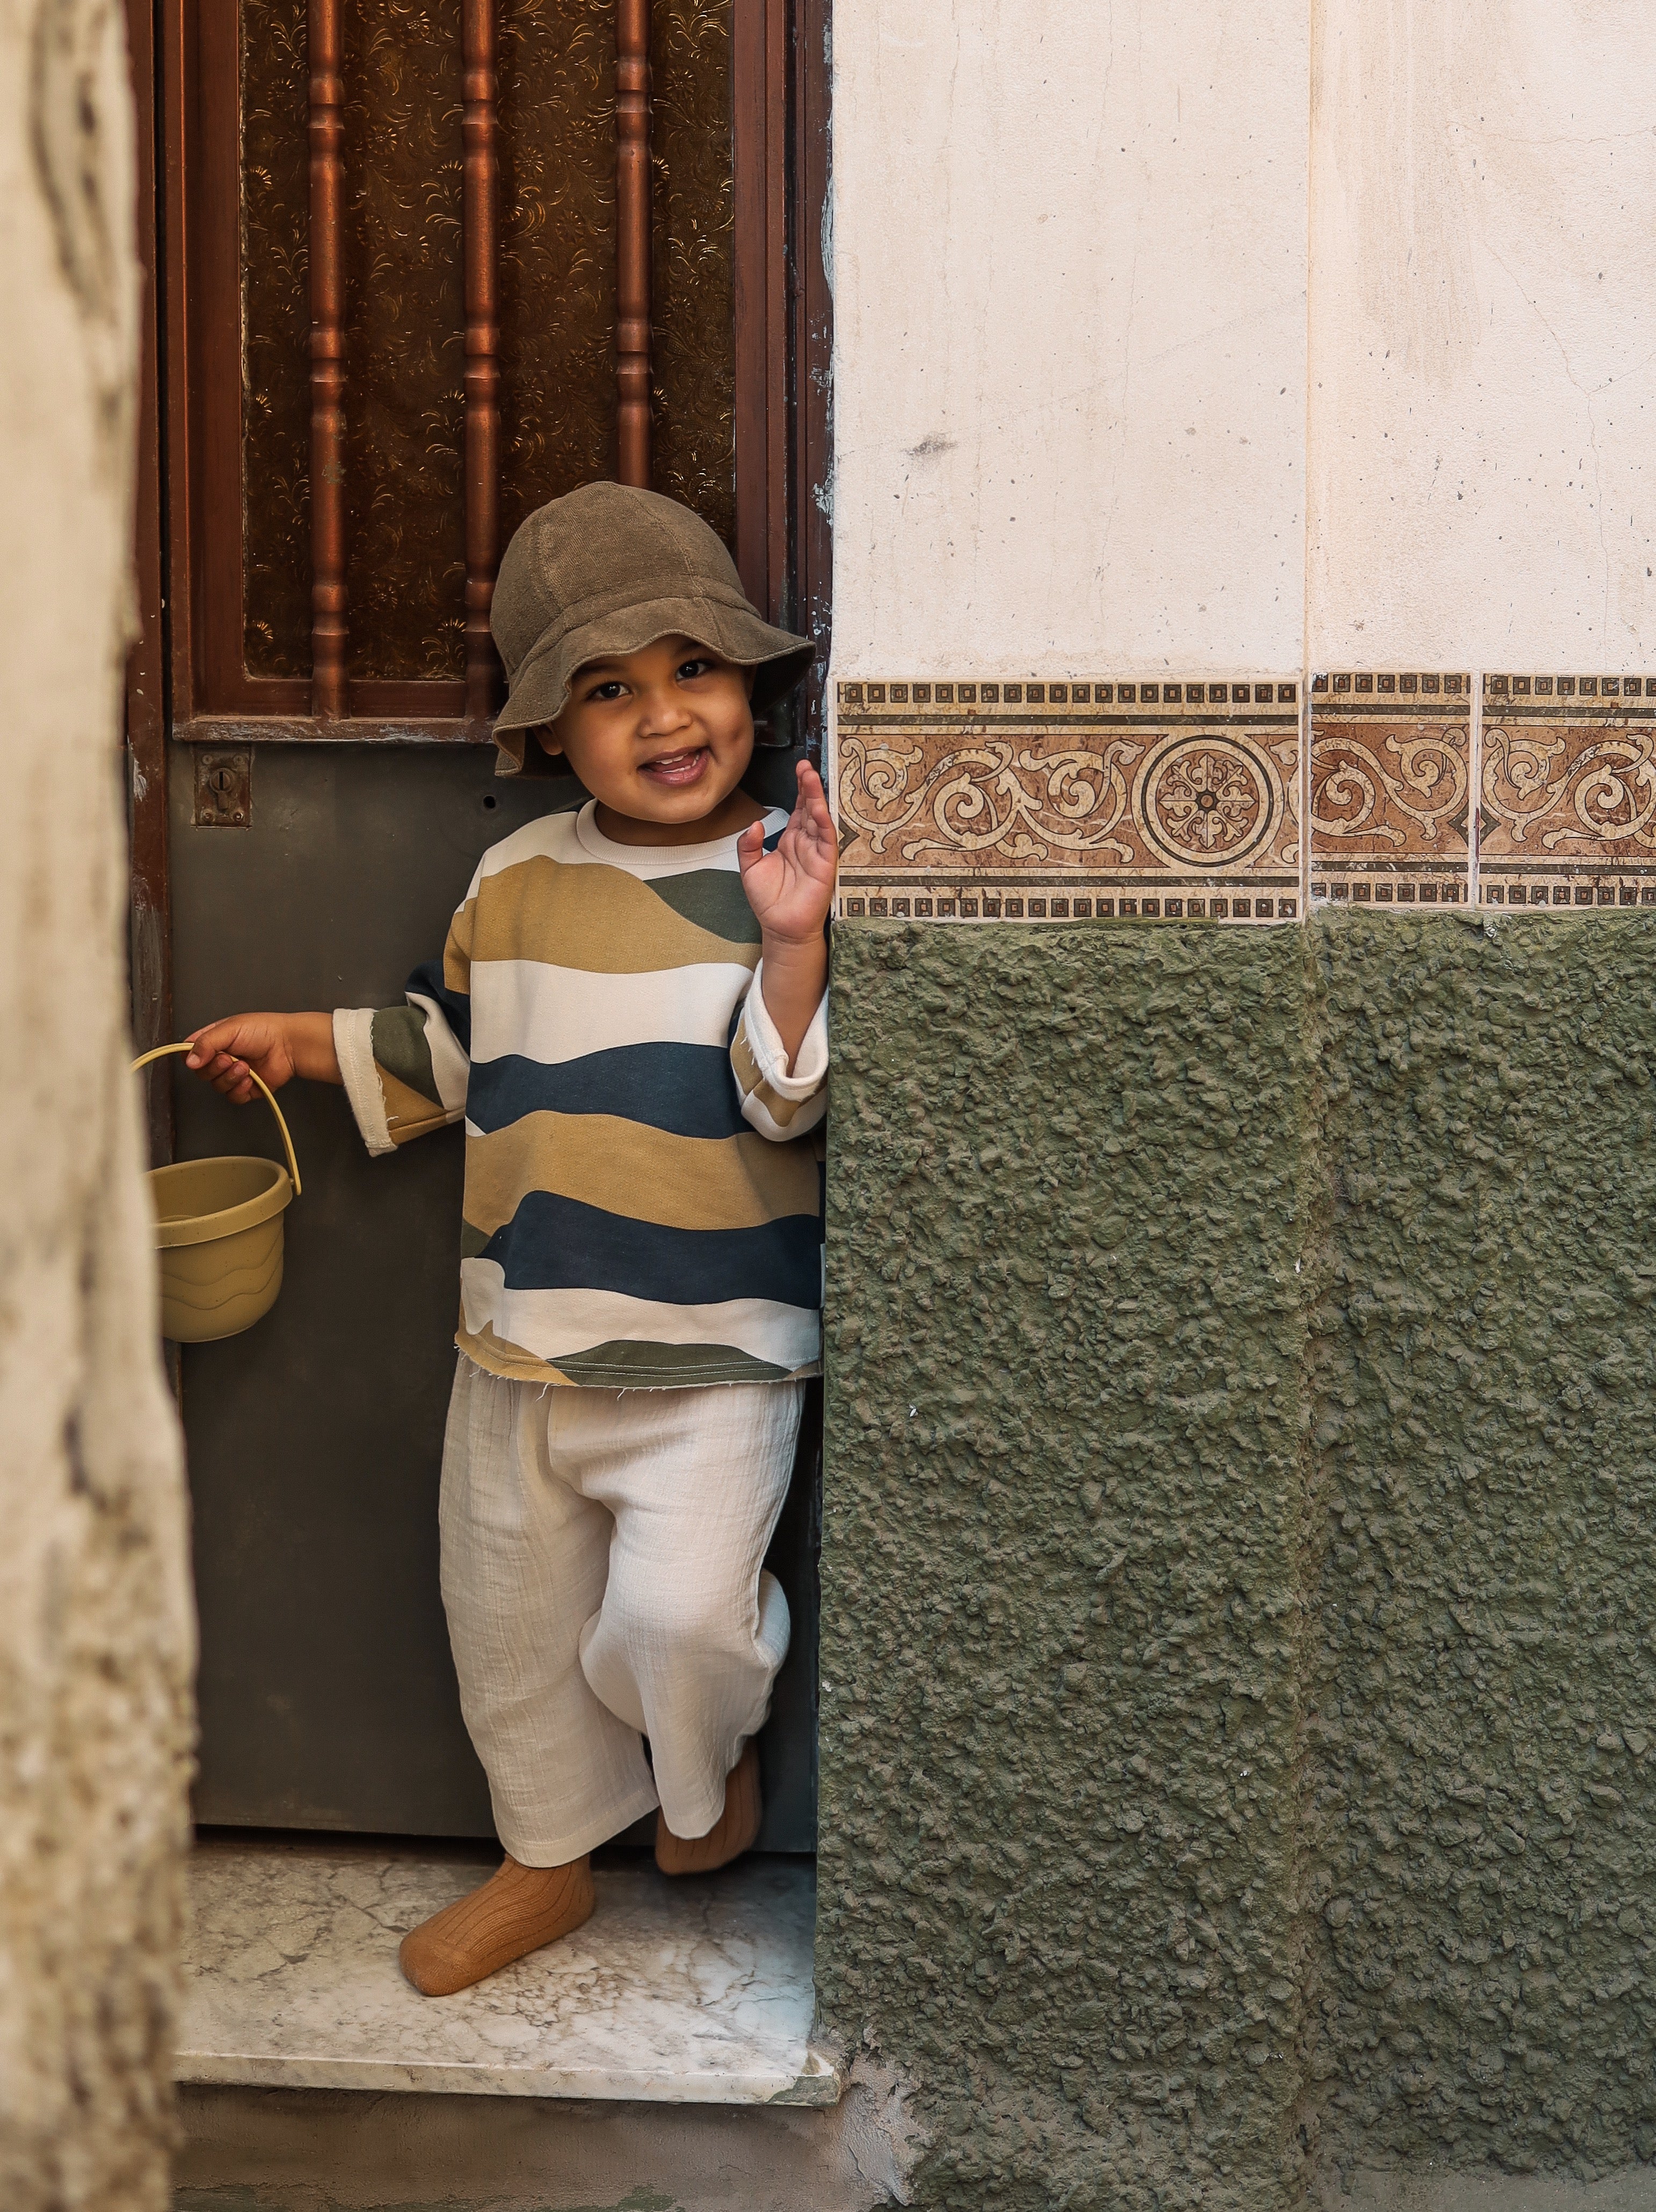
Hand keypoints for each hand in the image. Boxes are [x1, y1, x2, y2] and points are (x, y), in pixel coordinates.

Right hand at [184, 1011, 339, 1103]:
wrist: (288, 1045)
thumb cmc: (263, 1030)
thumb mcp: (229, 1029)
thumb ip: (206, 1043)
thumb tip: (190, 1060)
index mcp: (214, 1041)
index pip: (191, 1053)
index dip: (192, 1058)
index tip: (200, 1058)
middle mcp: (222, 1058)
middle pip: (202, 1073)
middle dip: (215, 1068)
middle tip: (229, 1058)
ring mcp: (233, 1075)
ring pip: (217, 1086)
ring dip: (230, 1077)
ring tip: (245, 1067)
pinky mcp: (246, 1089)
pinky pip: (233, 1097)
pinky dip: (240, 1089)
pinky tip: (251, 1079)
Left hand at [736, 759, 836, 943]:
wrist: (780, 928)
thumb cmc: (769, 901)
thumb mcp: (750, 868)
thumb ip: (748, 845)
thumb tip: (754, 824)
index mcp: (790, 841)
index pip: (797, 809)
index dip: (799, 789)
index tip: (799, 769)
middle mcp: (806, 843)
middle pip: (810, 809)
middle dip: (808, 787)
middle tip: (806, 766)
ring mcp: (817, 852)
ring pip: (819, 819)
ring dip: (817, 798)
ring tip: (811, 777)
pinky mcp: (826, 865)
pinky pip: (827, 839)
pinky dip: (825, 822)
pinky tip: (820, 807)